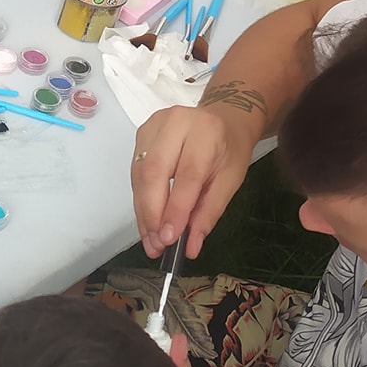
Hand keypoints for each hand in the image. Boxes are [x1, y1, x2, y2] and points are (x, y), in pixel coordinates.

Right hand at [132, 105, 253, 258]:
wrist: (223, 120)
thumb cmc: (229, 150)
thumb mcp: (230, 181)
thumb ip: (209, 213)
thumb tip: (191, 246)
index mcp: (206, 131)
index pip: (187, 174)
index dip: (175, 209)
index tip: (169, 239)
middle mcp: (176, 122)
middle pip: (154, 172)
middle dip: (152, 214)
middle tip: (156, 245)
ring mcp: (154, 126)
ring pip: (140, 175)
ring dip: (143, 212)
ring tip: (151, 240)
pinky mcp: (141, 134)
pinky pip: (135, 172)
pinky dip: (141, 201)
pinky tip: (148, 220)